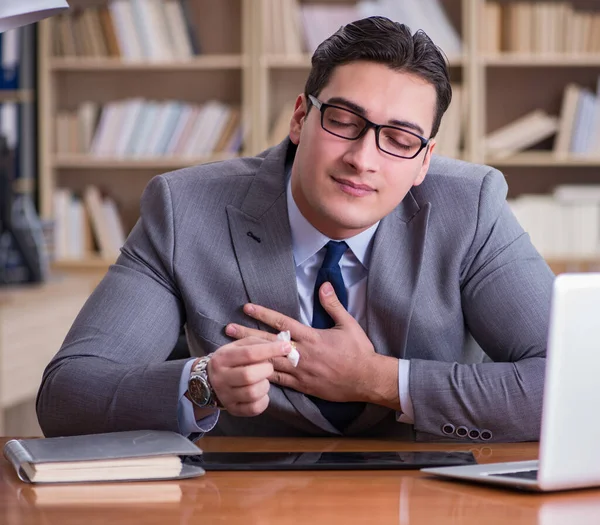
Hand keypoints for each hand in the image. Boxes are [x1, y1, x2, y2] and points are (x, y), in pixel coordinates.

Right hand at [207, 337, 291, 416]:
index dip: (270, 350)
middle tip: (268, 367)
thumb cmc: (231, 360)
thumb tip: (282, 344)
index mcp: (222, 358)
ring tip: (262, 379)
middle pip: (249, 375)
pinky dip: (263, 400)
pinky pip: (254, 408)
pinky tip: (261, 393)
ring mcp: (225, 396)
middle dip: (266, 370)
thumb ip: (258, 343)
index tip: (286, 347)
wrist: (209, 381)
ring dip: (265, 385)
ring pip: (252, 393)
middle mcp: (220, 378)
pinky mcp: (233, 409)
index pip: (249, 353)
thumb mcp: (238, 346)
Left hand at [226, 282, 390, 403]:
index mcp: (312, 337)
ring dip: (250, 357)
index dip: (263, 314)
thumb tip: (323, 285)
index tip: (247, 308)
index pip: (282, 322)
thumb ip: (333, 305)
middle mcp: (303, 354)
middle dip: (248, 335)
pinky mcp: (303, 386)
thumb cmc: (359, 351)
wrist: (367, 379)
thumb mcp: (348, 324)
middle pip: (269, 343)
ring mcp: (301, 372)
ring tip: (232, 352)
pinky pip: (279, 382)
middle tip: (228, 328)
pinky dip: (264, 377)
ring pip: (269, 363)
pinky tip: (250, 375)